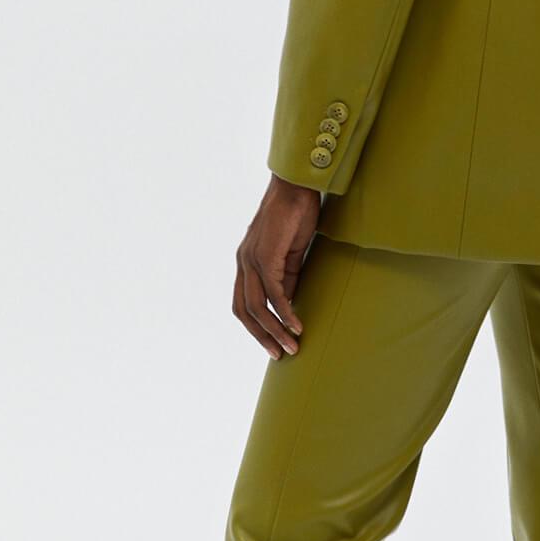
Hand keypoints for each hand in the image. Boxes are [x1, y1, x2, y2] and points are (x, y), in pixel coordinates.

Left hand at [234, 175, 320, 359]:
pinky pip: (273, 292)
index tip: (272, 342)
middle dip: (261, 336)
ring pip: (256, 306)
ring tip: (292, 346)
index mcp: (246, 262)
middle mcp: (243, 262)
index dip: (255, 326)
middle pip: (243, 311)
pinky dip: (284, 312)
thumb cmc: (296, 214)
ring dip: (274, 330)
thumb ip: (287, 276)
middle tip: (279, 354)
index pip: (242, 303)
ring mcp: (251, 259)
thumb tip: (289, 303)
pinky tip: (296, 325)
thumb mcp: (291, 252)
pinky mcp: (266, 256)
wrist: (297, 186)